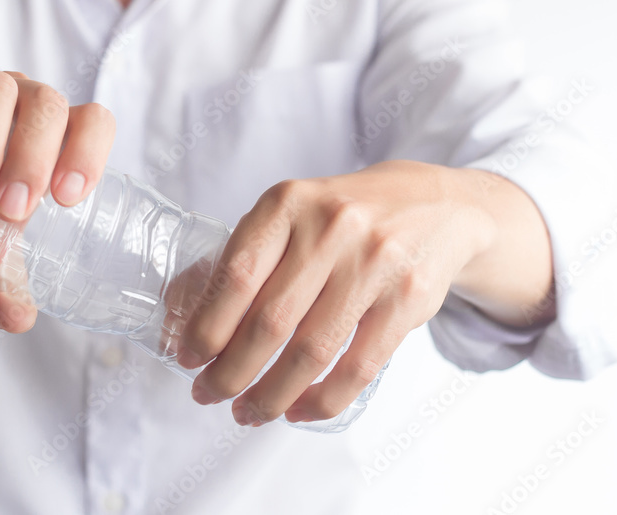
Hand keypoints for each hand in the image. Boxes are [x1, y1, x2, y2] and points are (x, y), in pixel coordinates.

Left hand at [174, 160, 552, 425]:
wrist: (434, 206)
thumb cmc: (341, 219)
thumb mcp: (290, 215)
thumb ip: (244, 259)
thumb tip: (181, 320)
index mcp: (288, 203)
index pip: (236, 276)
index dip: (207, 327)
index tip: (188, 359)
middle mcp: (331, 228)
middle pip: (270, 321)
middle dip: (231, 372)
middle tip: (209, 395)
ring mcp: (374, 263)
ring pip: (312, 351)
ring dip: (272, 394)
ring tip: (249, 413)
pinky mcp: (408, 299)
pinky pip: (359, 366)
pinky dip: (324, 399)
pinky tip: (300, 411)